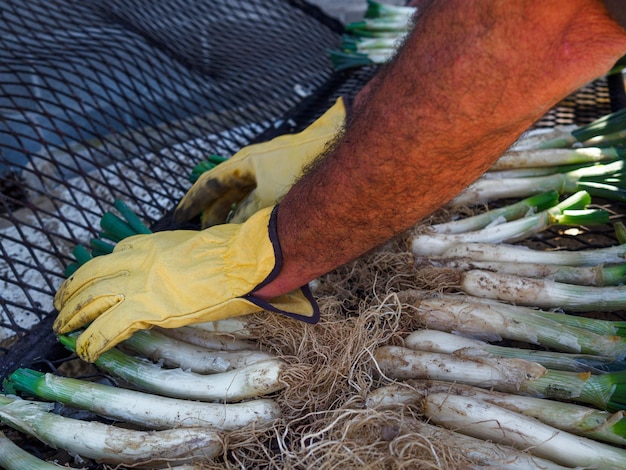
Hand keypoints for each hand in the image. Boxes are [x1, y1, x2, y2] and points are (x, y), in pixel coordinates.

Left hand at [53, 206, 318, 361]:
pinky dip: (92, 339)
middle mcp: (137, 259)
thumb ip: (177, 261)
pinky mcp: (145, 306)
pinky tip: (85, 350)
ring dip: (72, 314)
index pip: (113, 255)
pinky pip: (107, 326)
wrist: (242, 260)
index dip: (96, 272)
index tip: (89, 282)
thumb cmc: (232, 256)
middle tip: (59, 306)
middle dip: (70, 291)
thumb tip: (181, 277)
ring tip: (61, 328)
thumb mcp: (196, 250)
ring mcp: (138, 282)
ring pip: (90, 298)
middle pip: (91, 274)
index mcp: (150, 244)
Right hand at [173, 97, 345, 227]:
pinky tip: (257, 223)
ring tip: (227, 233)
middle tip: (204, 232)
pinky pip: (260, 193)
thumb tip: (233, 230)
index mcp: (243, 164)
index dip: (193, 202)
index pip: (209, 184)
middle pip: (224, 190)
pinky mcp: (286, 173)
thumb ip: (249, 215)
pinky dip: (254, 209)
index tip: (180, 216)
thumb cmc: (301, 169)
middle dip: (213, 211)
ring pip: (243, 193)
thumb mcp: (270, 198)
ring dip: (234, 212)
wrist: (333, 143)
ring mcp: (269, 167)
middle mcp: (252, 163)